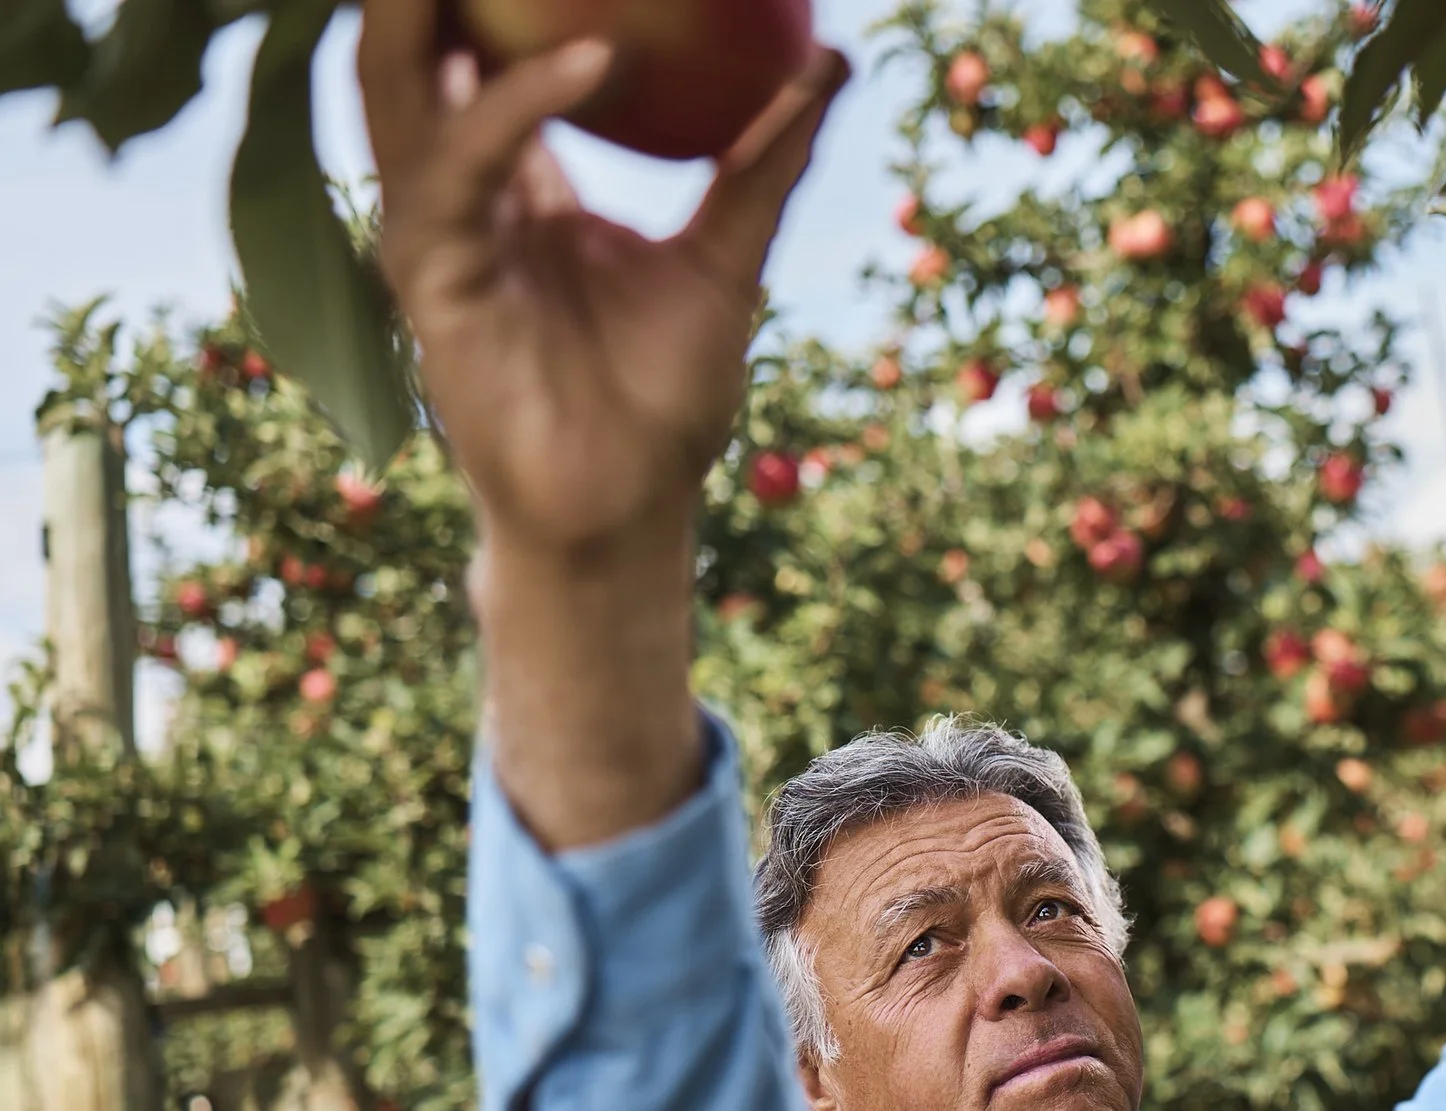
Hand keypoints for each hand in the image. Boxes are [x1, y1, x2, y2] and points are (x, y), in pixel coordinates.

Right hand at [356, 0, 845, 848]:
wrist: (629, 510)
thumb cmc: (666, 398)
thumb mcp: (728, 258)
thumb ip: (764, 161)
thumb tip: (832, 59)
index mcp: (513, 182)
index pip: (482, 55)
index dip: (500, 1)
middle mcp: (459, 195)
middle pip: (416, 52)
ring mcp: (433, 231)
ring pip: (398, 86)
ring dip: (433, 10)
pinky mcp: (430, 276)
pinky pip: (461, 168)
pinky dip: (520, 107)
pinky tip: (594, 59)